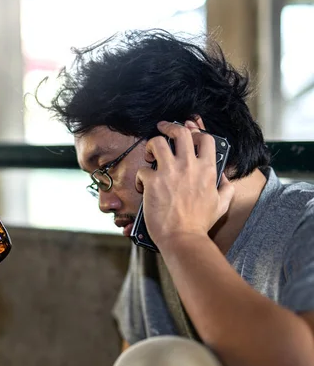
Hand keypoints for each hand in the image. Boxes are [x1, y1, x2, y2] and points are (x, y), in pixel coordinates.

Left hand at [135, 120, 234, 246]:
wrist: (183, 238)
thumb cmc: (200, 223)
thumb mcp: (222, 204)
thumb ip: (225, 187)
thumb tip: (223, 177)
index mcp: (207, 169)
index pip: (204, 138)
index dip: (194, 131)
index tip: (186, 131)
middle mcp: (189, 166)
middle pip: (179, 133)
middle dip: (169, 127)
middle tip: (162, 128)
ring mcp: (170, 172)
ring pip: (157, 143)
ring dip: (151, 146)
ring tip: (150, 155)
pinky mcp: (153, 182)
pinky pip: (142, 170)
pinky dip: (140, 177)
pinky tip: (141, 186)